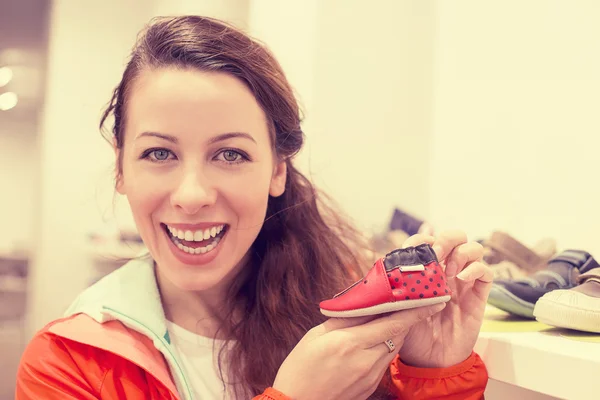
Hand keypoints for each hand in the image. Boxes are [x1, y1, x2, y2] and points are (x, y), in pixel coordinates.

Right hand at [273, 303, 445, 399]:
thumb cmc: (300, 367)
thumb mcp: (317, 335)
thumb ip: (345, 317)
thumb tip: (366, 301)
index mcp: (351, 343)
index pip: (394, 323)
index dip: (416, 311)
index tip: (433, 301)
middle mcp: (366, 361)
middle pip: (398, 335)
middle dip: (405, 319)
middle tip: (410, 303)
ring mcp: (370, 377)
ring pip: (392, 348)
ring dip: (393, 333)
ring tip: (385, 320)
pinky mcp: (370, 387)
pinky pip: (383, 362)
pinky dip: (382, 348)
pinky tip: (370, 343)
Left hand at [398, 230, 492, 367]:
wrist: (430, 361)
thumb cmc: (411, 334)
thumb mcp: (398, 307)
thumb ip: (398, 286)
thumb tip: (391, 263)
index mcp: (426, 270)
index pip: (428, 240)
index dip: (423, 238)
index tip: (415, 248)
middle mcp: (446, 271)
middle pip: (455, 237)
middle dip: (447, 238)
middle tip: (437, 253)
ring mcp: (464, 282)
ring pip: (474, 249)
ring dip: (462, 253)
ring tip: (450, 271)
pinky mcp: (479, 295)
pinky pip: (486, 271)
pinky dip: (476, 268)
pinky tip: (463, 278)